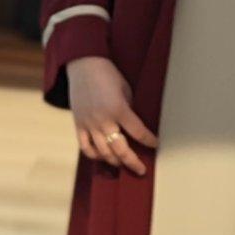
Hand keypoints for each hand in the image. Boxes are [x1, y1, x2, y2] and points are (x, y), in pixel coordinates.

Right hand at [66, 57, 157, 175]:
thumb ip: (129, 109)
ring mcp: (89, 124)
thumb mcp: (125, 89)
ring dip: (115, 162)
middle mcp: (104, 120)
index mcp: (119, 109)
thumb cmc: (108, 74)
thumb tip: (134, 127)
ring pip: (103, 152)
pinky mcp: (78, 125)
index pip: (138, 132)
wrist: (83, 65)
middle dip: (133, 161)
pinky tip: (103, 157)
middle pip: (120, 149)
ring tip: (123, 164)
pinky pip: (86, 147)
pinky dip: (95, 156)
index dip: (149, 141)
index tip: (155, 145)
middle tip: (141, 169)